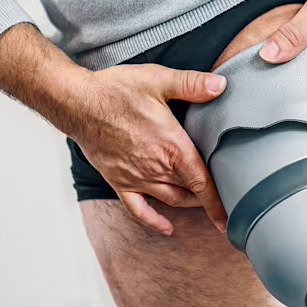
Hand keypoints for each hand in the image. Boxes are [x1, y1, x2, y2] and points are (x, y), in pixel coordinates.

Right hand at [71, 64, 228, 234]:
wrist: (77, 102)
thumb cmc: (116, 90)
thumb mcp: (159, 80)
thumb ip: (193, 84)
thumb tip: (221, 84)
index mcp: (173, 147)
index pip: (203, 183)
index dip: (218, 203)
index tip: (228, 218)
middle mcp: (156, 168)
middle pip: (190, 193)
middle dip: (207, 199)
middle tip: (222, 199)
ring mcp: (136, 178)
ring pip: (170, 200)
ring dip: (188, 204)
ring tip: (202, 203)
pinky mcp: (119, 181)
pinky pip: (138, 209)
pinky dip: (154, 221)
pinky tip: (166, 227)